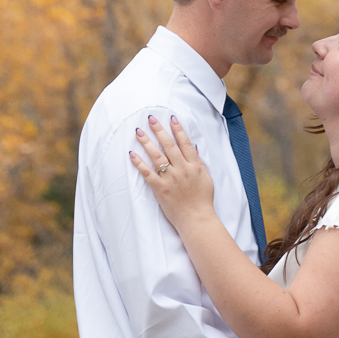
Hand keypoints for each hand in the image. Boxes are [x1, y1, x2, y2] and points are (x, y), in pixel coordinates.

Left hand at [130, 114, 215, 231]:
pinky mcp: (161, 189)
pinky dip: (139, 163)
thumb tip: (193, 148)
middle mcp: (183, 169)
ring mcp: (171, 179)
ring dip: (147, 142)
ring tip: (139, 132)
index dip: (178, 129)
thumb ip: (198, 163)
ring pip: (157, 156)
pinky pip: (148, 173)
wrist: (197, 219)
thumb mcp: (206, 178)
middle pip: (169, 145)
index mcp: (195, 165)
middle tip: (151, 119)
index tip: (171, 118)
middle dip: (159, 130)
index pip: (185, 143)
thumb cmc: (203, 200)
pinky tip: (132, 154)